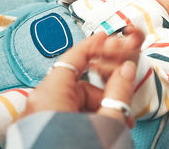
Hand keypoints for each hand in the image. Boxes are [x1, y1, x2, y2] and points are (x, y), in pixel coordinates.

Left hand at [19, 26, 144, 127]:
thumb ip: (119, 92)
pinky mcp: (43, 132)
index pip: (73, 58)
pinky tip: (103, 132)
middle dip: (105, 93)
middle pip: (79, 84)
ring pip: (75, 102)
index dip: (93, 45)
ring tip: (117, 128)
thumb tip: (127, 69)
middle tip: (124, 109)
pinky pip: (68, 116)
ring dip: (99, 110)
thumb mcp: (107, 123)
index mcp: (51, 95)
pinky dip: (87, 119)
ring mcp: (41, 119)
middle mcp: (41, 103)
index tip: (107, 36)